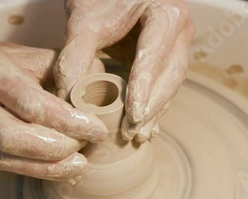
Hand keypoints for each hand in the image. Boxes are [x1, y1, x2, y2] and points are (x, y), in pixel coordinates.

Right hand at [0, 42, 107, 180]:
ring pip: (5, 157)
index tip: (96, 129)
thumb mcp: (30, 55)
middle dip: (57, 147)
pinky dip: (36, 170)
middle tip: (87, 146)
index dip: (67, 120)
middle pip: (13, 136)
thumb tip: (100, 86)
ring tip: (80, 163)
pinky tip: (61, 168)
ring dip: (48, 166)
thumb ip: (64, 69)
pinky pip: (3, 166)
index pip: (31, 102)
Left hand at [54, 0, 194, 142]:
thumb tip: (67, 97)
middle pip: (170, 74)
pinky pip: (164, 83)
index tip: (133, 115)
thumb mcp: (85, 19)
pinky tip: (143, 125)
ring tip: (136, 135)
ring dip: (154, 111)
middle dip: (151, 106)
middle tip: (131, 132)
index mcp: (166, 13)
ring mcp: (177, 43)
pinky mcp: (166, 55)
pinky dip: (153, 104)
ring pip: (171, 83)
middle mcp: (179, 29)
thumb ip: (75, 55)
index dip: (144, 88)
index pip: (155, 56)